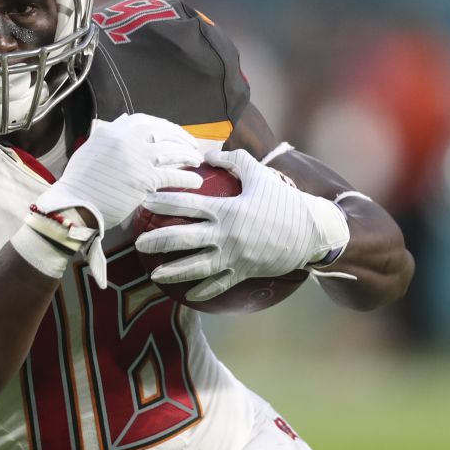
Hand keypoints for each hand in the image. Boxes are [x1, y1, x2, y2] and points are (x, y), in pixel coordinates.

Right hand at [34, 113, 203, 286]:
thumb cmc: (79, 183)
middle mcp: (126, 139)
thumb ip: (107, 137)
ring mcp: (137, 158)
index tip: (170, 131)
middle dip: (181, 137)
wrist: (75, 204)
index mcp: (112, 131)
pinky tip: (196, 181)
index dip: (162, 125)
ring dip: (188, 155)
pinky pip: (174, 175)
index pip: (144, 120)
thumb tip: (122, 122)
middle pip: (163, 131)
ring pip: (172, 151)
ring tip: (197, 160)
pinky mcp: (146, 178)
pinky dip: (188, 177)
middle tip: (191, 145)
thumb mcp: (90, 150)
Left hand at [133, 148, 349, 301]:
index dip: (163, 203)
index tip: (144, 203)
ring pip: (197, 267)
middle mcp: (225, 234)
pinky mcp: (244, 271)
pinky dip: (203, 290)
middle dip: (158, 241)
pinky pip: (219, 284)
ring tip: (154, 274)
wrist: (311, 232)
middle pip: (184, 238)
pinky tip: (187, 296)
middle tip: (138, 243)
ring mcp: (234, 256)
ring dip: (174, 271)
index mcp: (226, 209)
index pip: (187, 204)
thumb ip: (233, 160)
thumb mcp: (259, 174)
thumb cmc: (283, 200)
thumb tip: (209, 154)